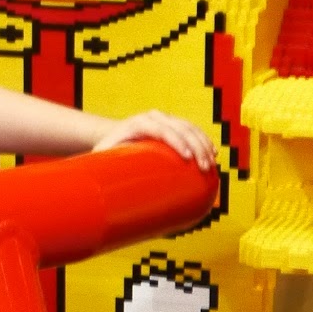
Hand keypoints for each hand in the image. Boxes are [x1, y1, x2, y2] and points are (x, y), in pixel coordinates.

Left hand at [90, 111, 215, 168]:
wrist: (112, 136)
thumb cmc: (106, 152)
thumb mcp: (101, 159)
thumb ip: (100, 171)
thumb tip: (100, 194)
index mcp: (138, 123)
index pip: (161, 128)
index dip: (176, 141)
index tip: (186, 158)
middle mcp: (153, 117)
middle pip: (180, 128)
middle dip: (195, 146)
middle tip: (203, 168)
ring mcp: (165, 119)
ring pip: (190, 128)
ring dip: (203, 144)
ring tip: (211, 164)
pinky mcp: (173, 125)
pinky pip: (192, 130)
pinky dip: (203, 140)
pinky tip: (212, 152)